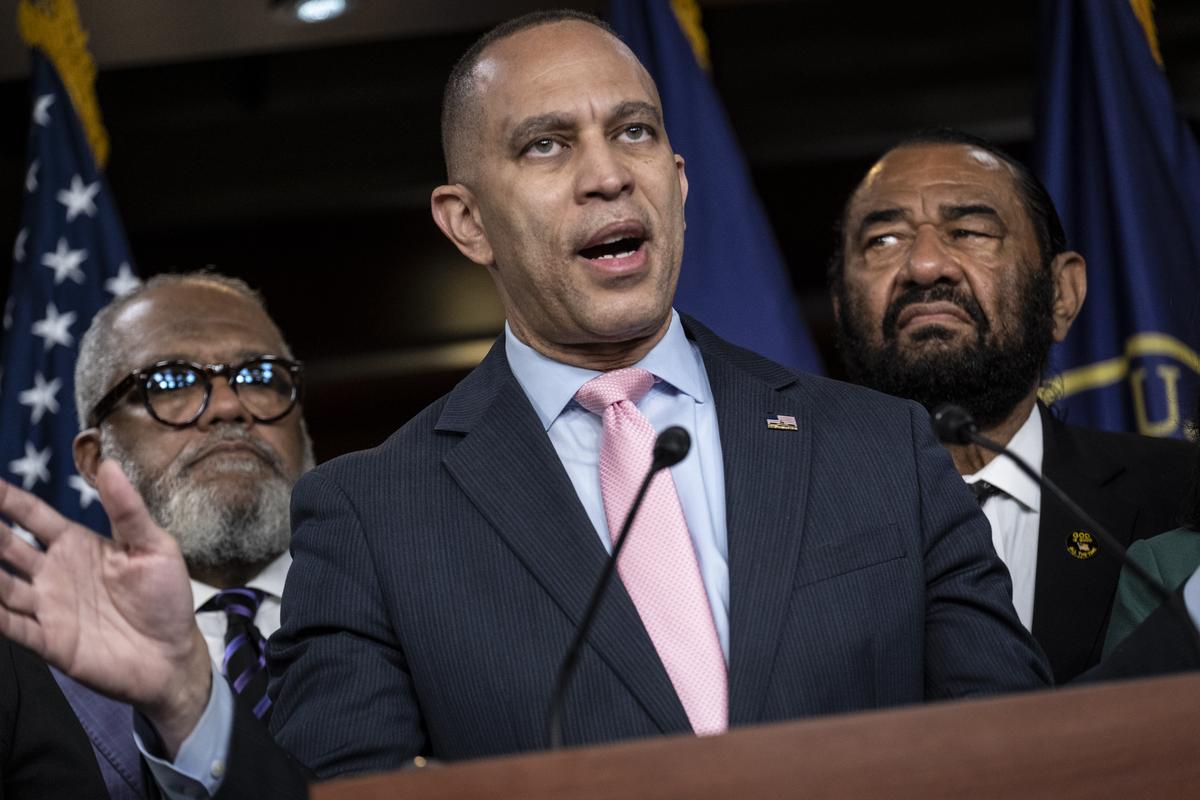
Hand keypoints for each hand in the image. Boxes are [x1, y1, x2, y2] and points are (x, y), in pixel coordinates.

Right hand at [0, 459, 211, 754]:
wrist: (173, 655)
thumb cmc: (166, 597)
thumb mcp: (154, 547)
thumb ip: (128, 510)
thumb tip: (107, 464)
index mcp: (76, 545)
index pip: (33, 516)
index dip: (8, 500)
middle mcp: (53, 573)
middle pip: (7, 547)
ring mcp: (48, 607)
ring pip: (1, 585)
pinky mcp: (49, 641)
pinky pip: (11, 626)